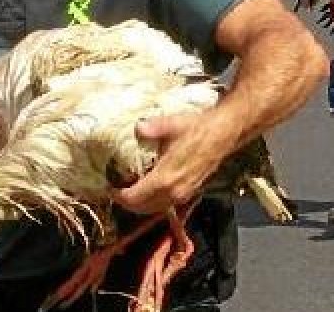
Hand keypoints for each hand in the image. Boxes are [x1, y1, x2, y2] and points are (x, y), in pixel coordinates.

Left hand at [112, 111, 239, 213]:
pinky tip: (150, 189)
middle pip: (142, 208)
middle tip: (117, 191)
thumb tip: (136, 128)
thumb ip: (150, 128)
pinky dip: (154, 201)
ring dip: (141, 204)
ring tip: (131, 191)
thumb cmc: (198, 128)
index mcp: (164, 179)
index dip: (118, 195)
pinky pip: (166, 204)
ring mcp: (183, 194)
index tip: (109, 187)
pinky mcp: (190, 191)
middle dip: (127, 203)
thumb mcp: (170, 124)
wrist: (224, 133)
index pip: (133, 198)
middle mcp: (173, 192)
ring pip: (155, 209)